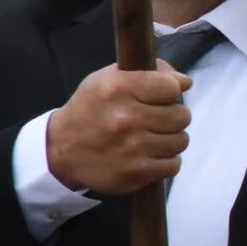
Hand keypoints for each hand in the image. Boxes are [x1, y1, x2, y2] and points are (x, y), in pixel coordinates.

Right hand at [46, 62, 191, 194]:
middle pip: (181, 115)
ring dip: (171, 139)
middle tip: (155, 119)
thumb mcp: (108, 79)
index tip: (161, 96)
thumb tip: (185, 81)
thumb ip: (149, 72)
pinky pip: (173, 164)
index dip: (170, 91)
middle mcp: (125, 118)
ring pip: (181, 140)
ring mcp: (131, 147)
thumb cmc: (92, 110)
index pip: (171, 87)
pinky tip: (148, 154)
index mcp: (117, 89)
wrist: (61, 150)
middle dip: (173, 116)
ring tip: (151, 137)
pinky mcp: (135, 172)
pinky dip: (165, 160)